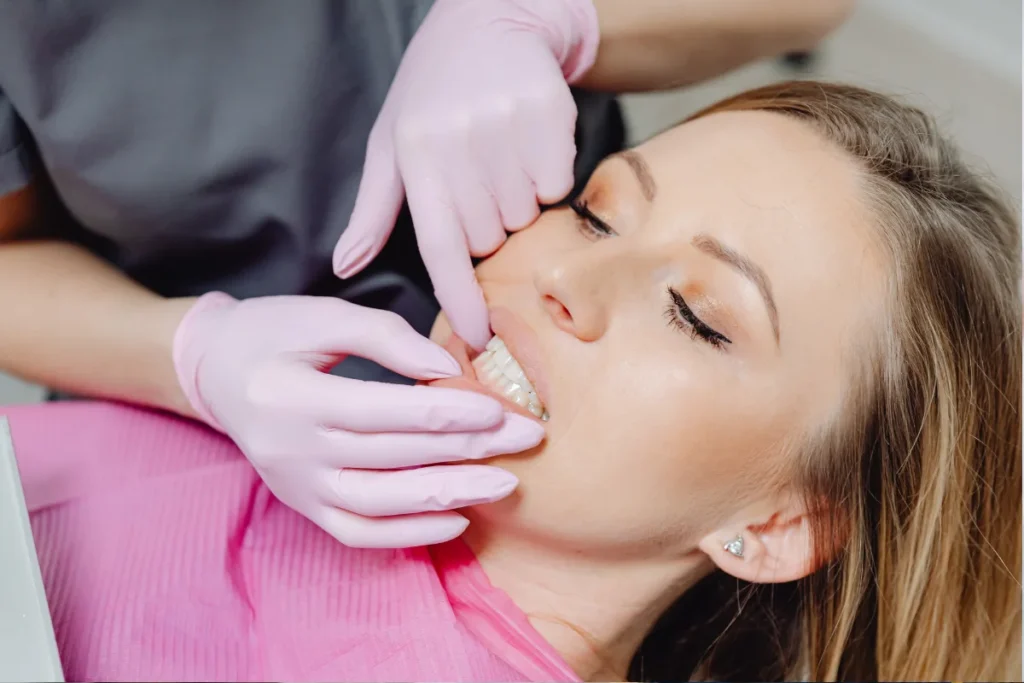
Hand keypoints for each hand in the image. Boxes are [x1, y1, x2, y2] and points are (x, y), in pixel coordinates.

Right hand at [173, 293, 544, 547]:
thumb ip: (385, 336)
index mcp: (289, 394)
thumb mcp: (322, 315)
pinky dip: (408, 534)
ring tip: (504, 483)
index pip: (380, 410)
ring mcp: (294, 485)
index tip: (497, 409)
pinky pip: (357, 532)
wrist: (215, 370)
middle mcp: (289, 449)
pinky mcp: (302, 504)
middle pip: (390, 456)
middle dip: (466, 450)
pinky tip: (457, 519)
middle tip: (524, 439)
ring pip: (379, 503)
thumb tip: (448, 369)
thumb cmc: (273, 333)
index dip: (443, 412)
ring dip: (447, 496)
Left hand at [333, 0, 598, 349]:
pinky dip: (546, 179)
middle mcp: (460, 142)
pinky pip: (557, 187)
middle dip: (486, 227)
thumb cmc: (432, 94)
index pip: (440, 247)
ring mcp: (507, 127)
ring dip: (517, 203)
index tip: (478, 337)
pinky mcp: (549, 116)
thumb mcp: (391, 144)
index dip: (460, 299)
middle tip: (478, 181)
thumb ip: (371, 211)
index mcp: (415, 154)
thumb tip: (344, 266)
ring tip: (500, 157)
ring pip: (525, 216)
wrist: (490, 23)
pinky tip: (526, 146)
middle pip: (489, 238)